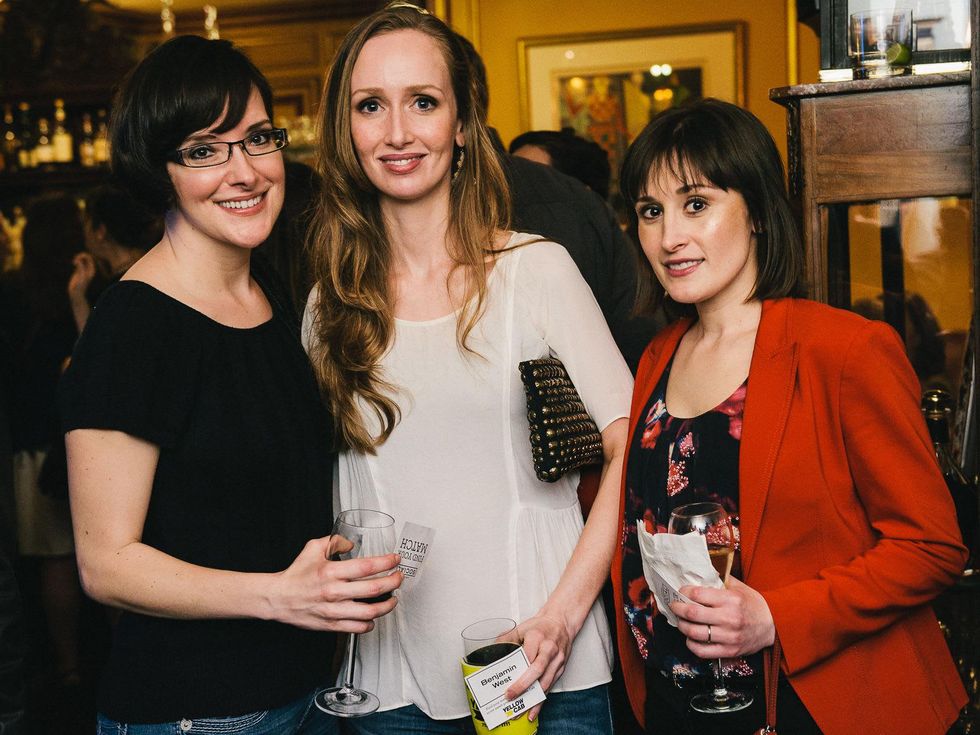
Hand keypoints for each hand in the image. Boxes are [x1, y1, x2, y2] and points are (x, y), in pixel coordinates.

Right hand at [68, 252, 95, 303]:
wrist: (76, 293)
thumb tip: (79, 261)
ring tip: (74, 261)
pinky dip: (76, 260)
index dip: (83, 256)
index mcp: (91, 270)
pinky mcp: (79, 271)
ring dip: (78, 257)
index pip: (90, 258)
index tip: (76, 260)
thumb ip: (81, 268)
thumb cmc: (79, 286)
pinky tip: (73, 263)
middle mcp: (89, 269)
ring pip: (83, 259)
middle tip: (75, 260)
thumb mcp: (81, 276)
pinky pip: (80, 262)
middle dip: (81, 256)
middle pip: (87, 257)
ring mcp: (84, 269)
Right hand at [268, 536, 402, 632]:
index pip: (367, 566)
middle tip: (399, 577)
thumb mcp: (313, 548)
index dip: (386, 562)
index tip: (395, 560)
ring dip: (387, 605)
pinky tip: (373, 616)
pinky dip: (370, 622)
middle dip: (394, 582)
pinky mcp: (332, 625)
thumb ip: (334, 541)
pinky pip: (358, 627)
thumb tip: (351, 542)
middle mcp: (334, 591)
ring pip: (370, 611)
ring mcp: (334, 610)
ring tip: (393, 598)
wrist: (278, 598)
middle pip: (374, 588)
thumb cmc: (296, 574)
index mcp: (331, 571)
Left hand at [504, 613, 571, 720]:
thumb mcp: (521, 627)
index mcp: (537, 637)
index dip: (517, 670)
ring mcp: (556, 660)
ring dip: (532, 699)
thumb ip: (506, 639)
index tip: (508, 680)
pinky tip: (533, 710)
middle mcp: (548, 649)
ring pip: (545, 682)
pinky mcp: (560, 668)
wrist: (561, 622)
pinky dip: (541, 700)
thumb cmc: (541, 626)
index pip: (527, 656)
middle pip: (537, 670)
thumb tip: (493, 652)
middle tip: (510, 697)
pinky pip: (550, 686)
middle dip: (523, 686)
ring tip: (520, 711)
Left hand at [669, 577, 774, 658]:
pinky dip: (691, 644)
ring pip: (694, 633)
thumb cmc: (753, 604)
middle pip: (692, 614)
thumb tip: (700, 572)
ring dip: (682, 626)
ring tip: (680, 621)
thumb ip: (721, 579)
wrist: (773, 626)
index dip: (684, 592)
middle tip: (674, 606)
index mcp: (730, 599)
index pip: (697, 595)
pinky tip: (690, 638)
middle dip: (677, 608)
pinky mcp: (729, 651)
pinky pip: (702, 651)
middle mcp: (729, 618)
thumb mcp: (739, 587)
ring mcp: (728, 636)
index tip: (680, 592)